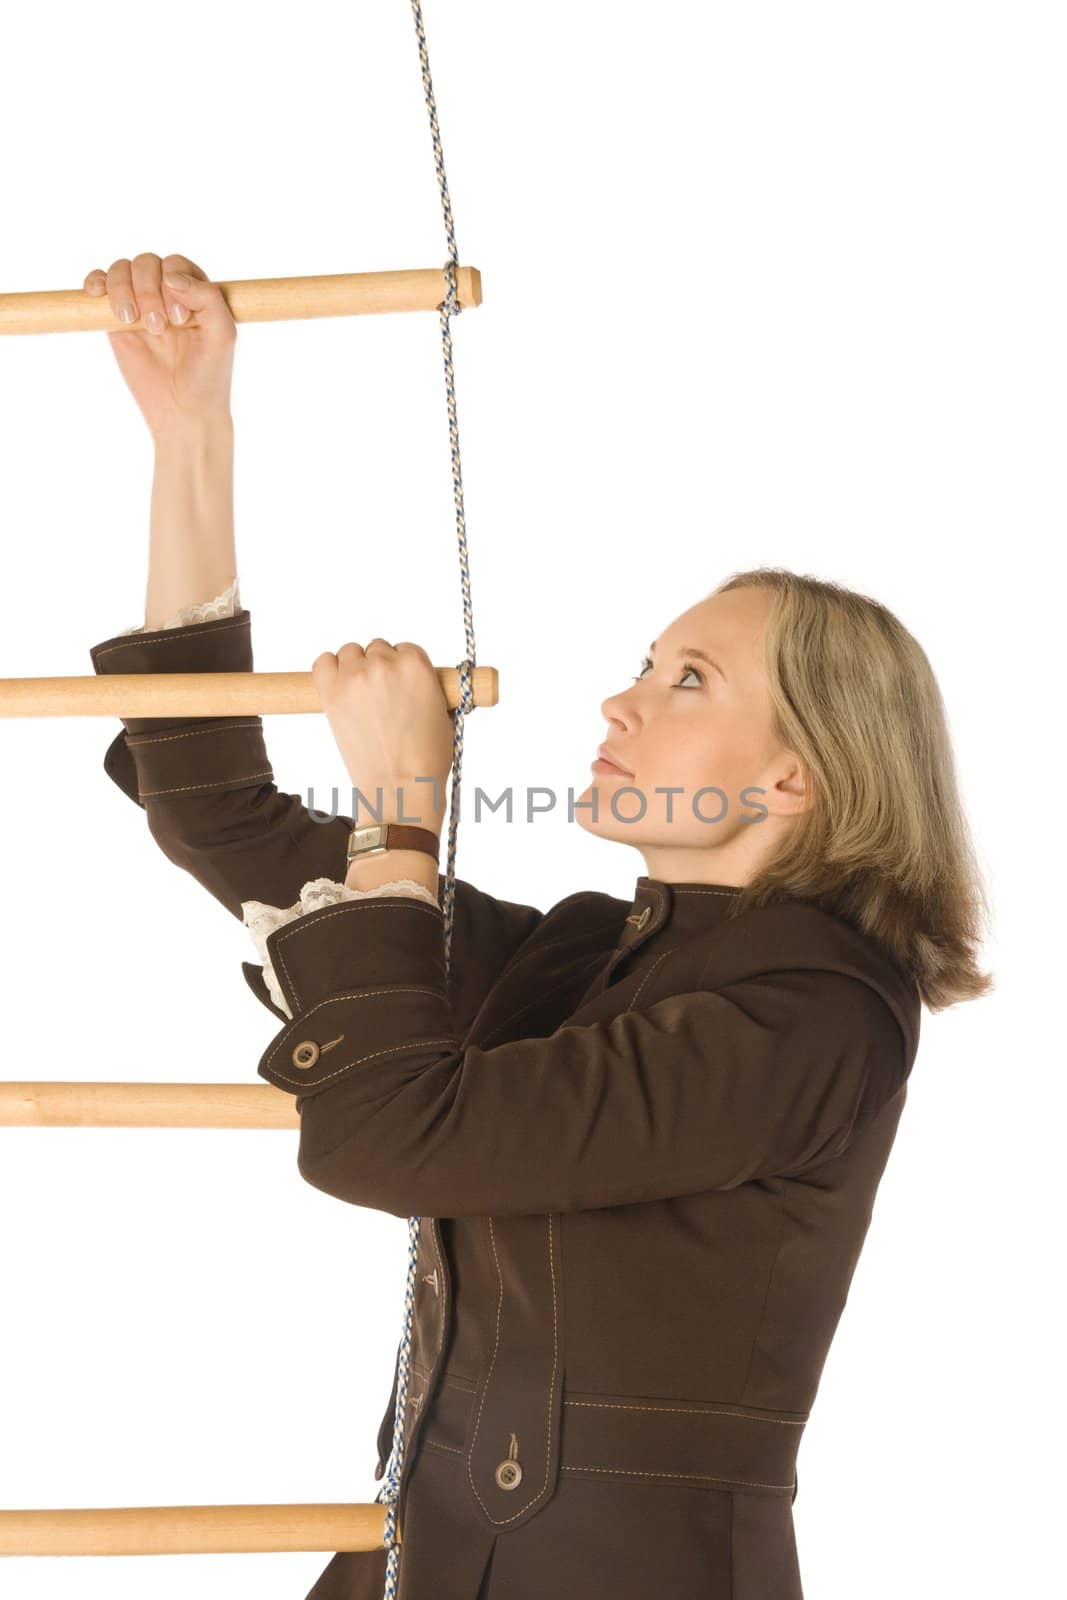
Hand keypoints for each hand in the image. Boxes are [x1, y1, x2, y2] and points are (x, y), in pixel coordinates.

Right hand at [83, 251, 235, 440]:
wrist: (182, 411)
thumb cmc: (208, 375)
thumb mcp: (222, 335)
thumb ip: (208, 298)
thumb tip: (171, 275)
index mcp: (195, 291)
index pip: (176, 264)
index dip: (172, 283)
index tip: (179, 320)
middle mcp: (167, 292)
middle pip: (146, 263)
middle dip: (148, 290)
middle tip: (157, 327)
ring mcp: (140, 303)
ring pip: (122, 270)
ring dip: (122, 289)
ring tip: (131, 321)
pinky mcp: (115, 319)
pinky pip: (99, 284)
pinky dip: (95, 281)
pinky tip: (95, 294)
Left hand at [312, 638, 454, 832]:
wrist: (401, 787)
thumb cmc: (427, 759)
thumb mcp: (444, 713)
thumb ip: (428, 687)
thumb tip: (416, 680)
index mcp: (417, 664)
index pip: (405, 648)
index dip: (402, 668)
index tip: (400, 687)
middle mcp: (384, 664)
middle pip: (377, 648)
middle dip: (379, 669)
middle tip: (381, 698)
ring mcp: (355, 677)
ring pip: (350, 652)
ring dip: (354, 668)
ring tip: (361, 697)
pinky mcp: (332, 693)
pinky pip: (322, 662)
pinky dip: (329, 670)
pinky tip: (339, 687)